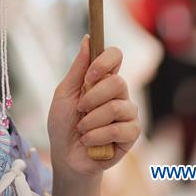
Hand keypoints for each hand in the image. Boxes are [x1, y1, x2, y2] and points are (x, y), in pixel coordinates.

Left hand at [47, 36, 140, 177]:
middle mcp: (119, 93)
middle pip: (118, 82)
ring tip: (82, 129)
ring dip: (91, 120)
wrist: (66, 155)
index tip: (89, 75)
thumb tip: (88, 39)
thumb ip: (78, 69)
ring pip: (117, 107)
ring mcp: (127, 113)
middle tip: (80, 109)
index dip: (105, 61)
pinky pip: (120, 129)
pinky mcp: (132, 134)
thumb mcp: (64, 93)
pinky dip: (98, 135)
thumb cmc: (63, 123)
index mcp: (102, 79)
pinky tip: (89, 141)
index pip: (115, 55)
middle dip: (92, 97)